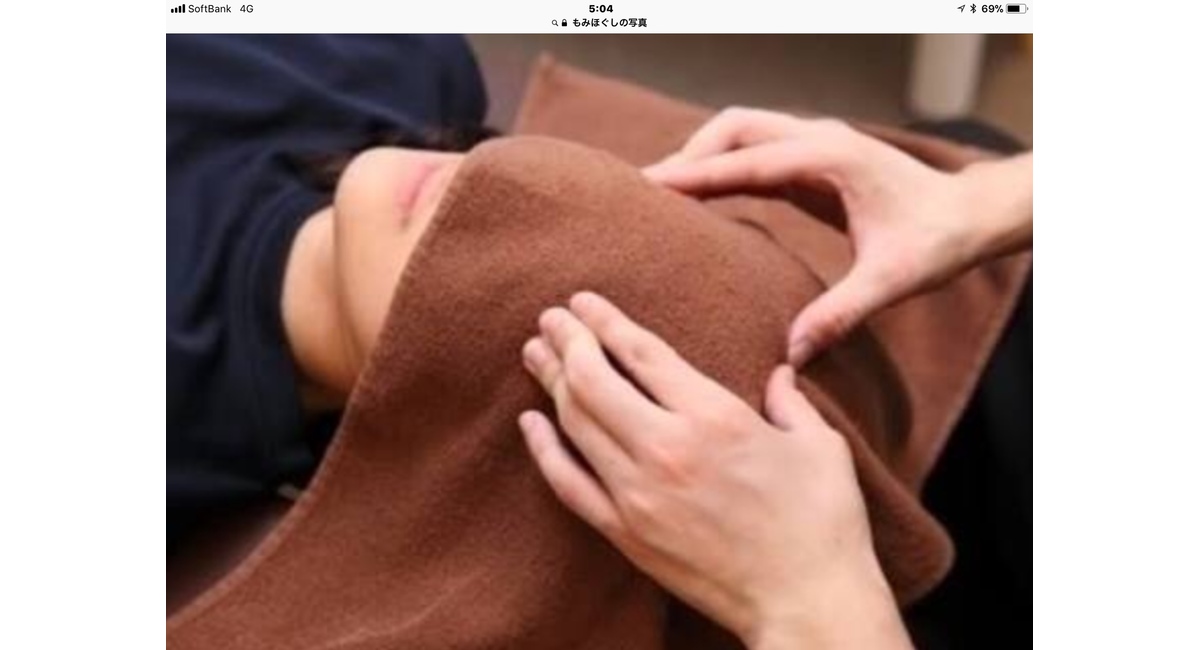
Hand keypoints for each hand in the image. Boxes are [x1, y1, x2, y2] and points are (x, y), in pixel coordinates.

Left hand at [518, 291, 912, 649]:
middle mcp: (666, 448)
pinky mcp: (625, 533)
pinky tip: (531, 423)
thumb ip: (791, 401)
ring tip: (535, 354)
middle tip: (550, 318)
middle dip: (567, 341)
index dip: (604, 321)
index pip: (640, 352)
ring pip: (576, 424)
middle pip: (593, 380)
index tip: (581, 301)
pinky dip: (544, 450)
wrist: (807, 604)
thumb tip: (780, 375)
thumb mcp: (820, 446)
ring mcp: (638, 494)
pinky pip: (568, 484)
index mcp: (715, 416)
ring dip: (551, 382)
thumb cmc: (823, 523)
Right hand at [644, 108, 1031, 365]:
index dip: (697, 173)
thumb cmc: (937, 242)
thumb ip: (841, 313)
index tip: (651, 188)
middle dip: (690, 153)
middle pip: (735, 127)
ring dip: (702, 154)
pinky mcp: (812, 160)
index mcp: (833, 158)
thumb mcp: (892, 282)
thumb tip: (793, 354)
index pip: (749, 160)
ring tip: (661, 193)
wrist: (970, 216)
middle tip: (647, 192)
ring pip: (741, 131)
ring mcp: (815, 144)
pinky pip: (754, 152)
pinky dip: (722, 166)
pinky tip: (698, 197)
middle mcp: (820, 140)